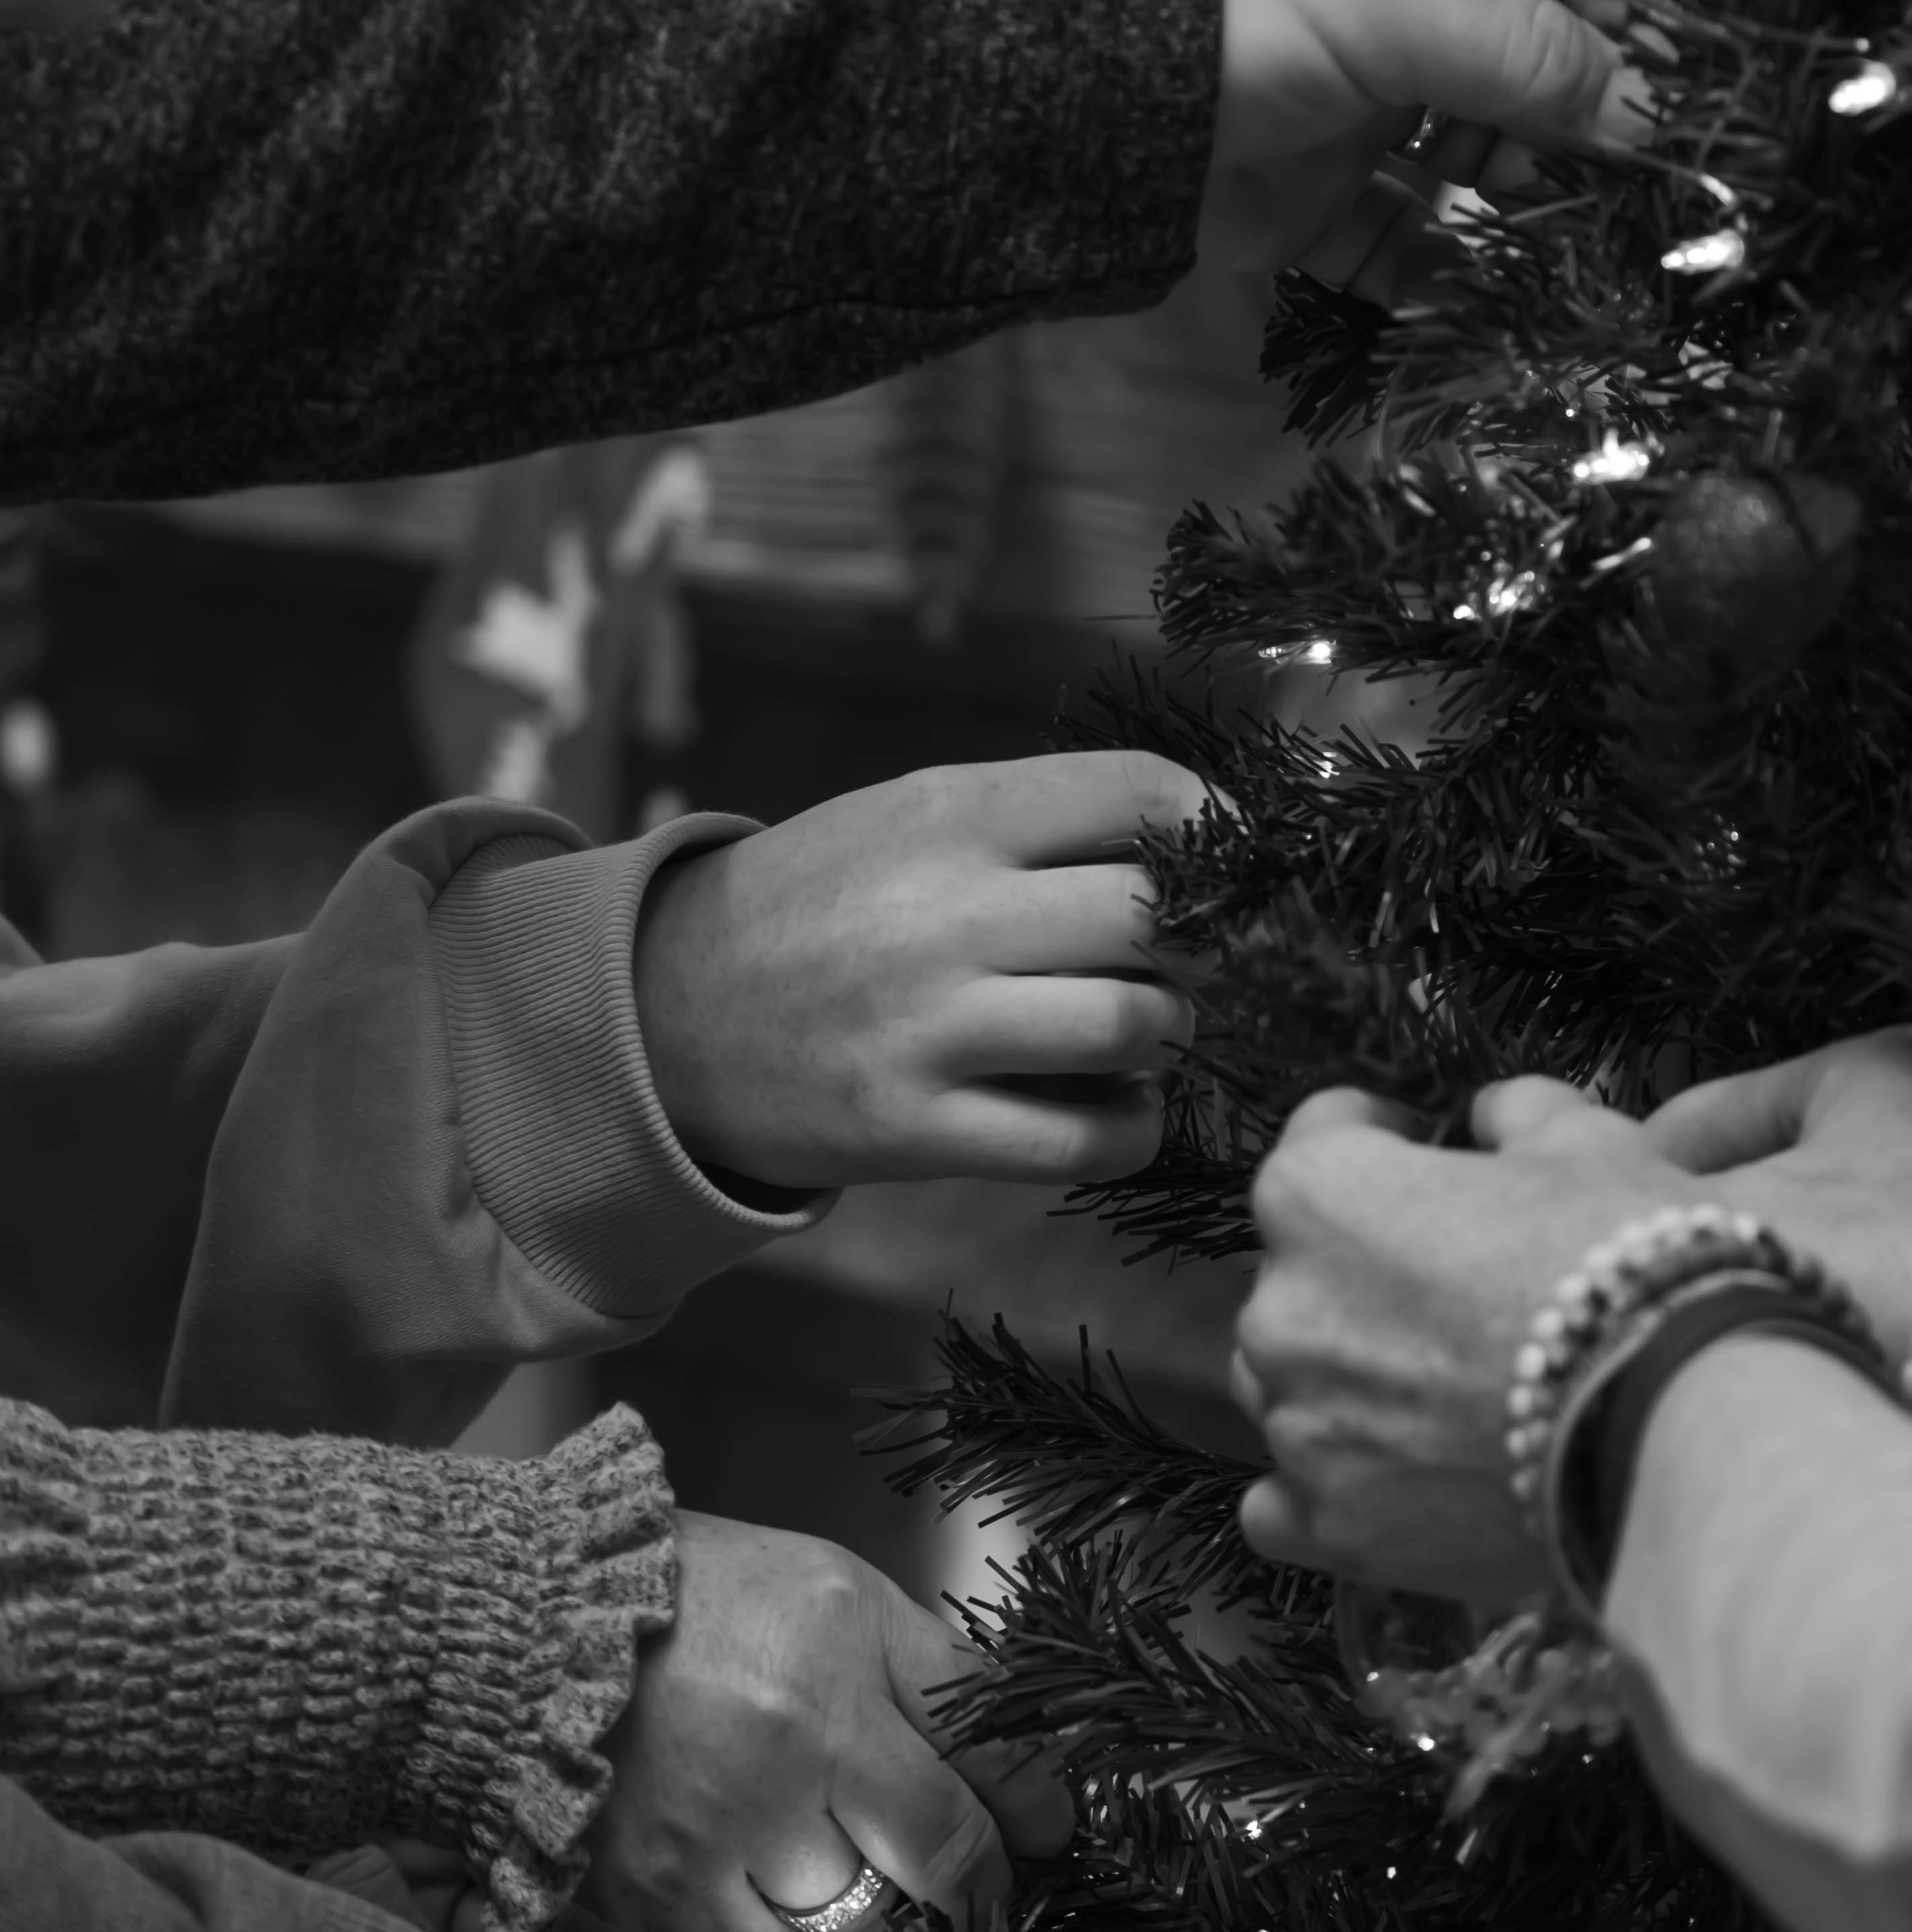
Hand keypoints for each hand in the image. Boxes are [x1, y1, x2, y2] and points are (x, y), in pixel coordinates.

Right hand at [580, 1513, 1072, 1931]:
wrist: (538, 1619)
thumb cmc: (713, 1598)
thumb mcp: (846, 1597)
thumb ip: (942, 1679)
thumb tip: (1036, 1780)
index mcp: (838, 1667)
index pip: (976, 1781)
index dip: (1032, 1825)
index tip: (1048, 1842)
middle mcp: (782, 1753)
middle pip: (929, 1864)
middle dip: (970, 1882)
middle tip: (972, 1877)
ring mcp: (712, 1829)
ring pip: (850, 1917)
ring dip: (857, 1890)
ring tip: (819, 1833)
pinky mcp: (650, 1887)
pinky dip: (779, 1929)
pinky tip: (760, 1869)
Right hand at [633, 752, 1205, 1192]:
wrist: (662, 1014)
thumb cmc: (820, 906)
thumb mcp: (910, 817)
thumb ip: (1039, 819)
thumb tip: (1206, 836)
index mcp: (951, 812)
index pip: (1143, 792)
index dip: (1221, 828)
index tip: (1230, 863)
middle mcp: (947, 911)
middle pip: (1158, 913)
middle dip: (1205, 943)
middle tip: (1189, 961)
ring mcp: (932, 1026)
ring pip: (1137, 1024)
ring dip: (1170, 1034)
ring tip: (1143, 1031)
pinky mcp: (918, 1128)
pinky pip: (1089, 1138)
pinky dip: (1133, 1125)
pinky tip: (1113, 1105)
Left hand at [1198, 0, 1648, 285]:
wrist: (1064, 89)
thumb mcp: (1398, 6)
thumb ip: (1532, 60)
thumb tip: (1653, 115)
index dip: (1638, 18)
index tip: (1685, 95)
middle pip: (1539, 67)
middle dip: (1584, 136)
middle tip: (1622, 192)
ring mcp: (1364, 97)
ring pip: (1480, 162)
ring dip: (1523, 213)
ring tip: (1558, 250)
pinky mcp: (1319, 193)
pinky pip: (1405, 242)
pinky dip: (1443, 280)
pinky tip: (1485, 309)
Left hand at [1232, 1038, 1911, 1594]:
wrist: (1683, 1421)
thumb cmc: (1631, 1261)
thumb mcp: (1589, 1143)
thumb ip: (1523, 1115)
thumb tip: (1499, 1115)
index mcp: (1320, 1194)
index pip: (1322, 1137)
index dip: (1377, 1136)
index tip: (1414, 1146)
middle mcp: (1281, 1309)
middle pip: (1303, 1275)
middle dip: (1366, 1272)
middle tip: (1460, 1289)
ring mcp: (1301, 1426)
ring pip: (1292, 1388)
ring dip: (1347, 1379)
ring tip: (1447, 1391)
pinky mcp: (1335, 1525)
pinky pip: (1282, 1506)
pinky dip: (1323, 1489)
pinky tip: (1387, 1480)